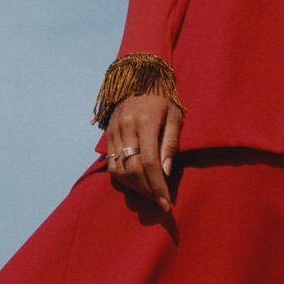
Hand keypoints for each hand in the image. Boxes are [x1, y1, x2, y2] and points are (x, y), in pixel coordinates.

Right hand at [105, 93, 181, 213]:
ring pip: (119, 170)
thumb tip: (166, 172)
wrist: (138, 81)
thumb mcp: (175, 117)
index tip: (166, 202)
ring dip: (135, 188)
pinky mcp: (107, 136)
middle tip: (160, 203)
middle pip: (133, 169)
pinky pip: (111, 164)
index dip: (157, 186)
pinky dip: (123, 179)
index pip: (149, 162)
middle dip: (148, 191)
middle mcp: (126, 128)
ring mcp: (114, 132)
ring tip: (150, 196)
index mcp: (145, 123)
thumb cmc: (163, 101)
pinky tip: (136, 184)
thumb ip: (171, 144)